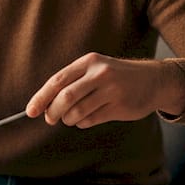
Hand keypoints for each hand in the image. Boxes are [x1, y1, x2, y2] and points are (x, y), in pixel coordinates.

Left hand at [26, 52, 184, 126]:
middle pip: (66, 97)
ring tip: (73, 117)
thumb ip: (72, 83)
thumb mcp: (95, 70)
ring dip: (69, 119)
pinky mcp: (120, 106)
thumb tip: (44, 104)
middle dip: (53, 112)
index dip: (41, 97)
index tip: (30, 111)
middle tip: (50, 119)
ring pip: (78, 112)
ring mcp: (112, 90)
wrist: (154, 80)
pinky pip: (91, 120)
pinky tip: (89, 117)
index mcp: (89, 62)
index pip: (58, 81)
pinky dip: (83, 123)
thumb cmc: (116, 77)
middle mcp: (100, 73)